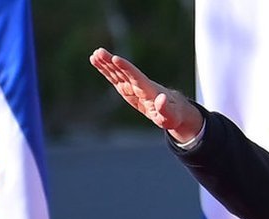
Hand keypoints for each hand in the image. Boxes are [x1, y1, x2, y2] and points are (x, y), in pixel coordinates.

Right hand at [88, 47, 203, 141]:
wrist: (174, 110)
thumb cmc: (173, 115)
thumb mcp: (171, 116)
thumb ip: (165, 108)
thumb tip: (162, 98)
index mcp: (149, 90)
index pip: (136, 77)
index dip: (126, 68)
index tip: (116, 58)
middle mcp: (139, 85)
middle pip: (124, 72)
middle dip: (112, 63)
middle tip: (99, 52)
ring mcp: (132, 86)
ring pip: (117, 73)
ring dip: (106, 64)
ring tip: (95, 54)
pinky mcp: (127, 89)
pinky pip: (115, 78)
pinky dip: (106, 71)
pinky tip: (96, 62)